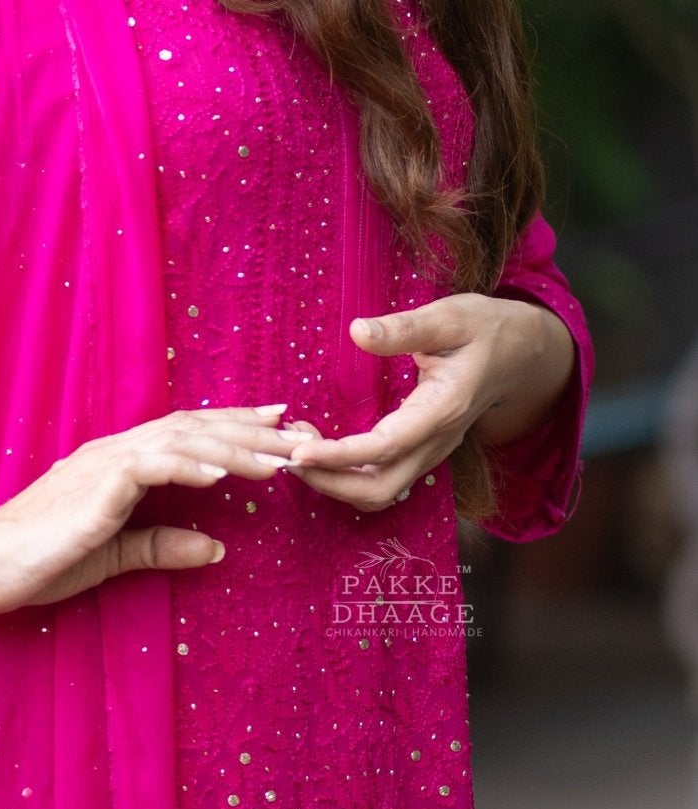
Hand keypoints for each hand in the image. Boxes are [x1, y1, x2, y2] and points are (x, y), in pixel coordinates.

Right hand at [0, 405, 302, 613]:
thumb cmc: (41, 559)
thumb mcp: (115, 555)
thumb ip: (162, 545)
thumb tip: (217, 547)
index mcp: (120, 464)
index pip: (187, 435)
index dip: (235, 427)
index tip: (278, 426)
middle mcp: (116, 453)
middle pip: (195, 429)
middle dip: (250, 431)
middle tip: (299, 432)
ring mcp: (105, 465)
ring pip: (182, 442)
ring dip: (233, 448)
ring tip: (277, 459)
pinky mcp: (95, 488)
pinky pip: (150, 467)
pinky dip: (188, 467)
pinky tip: (222, 476)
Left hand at [278, 293, 576, 513]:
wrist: (523, 353)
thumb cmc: (486, 328)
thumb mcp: (450, 316)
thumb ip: (405, 328)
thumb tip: (357, 332)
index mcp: (443, 410)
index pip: (386, 448)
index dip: (340, 456)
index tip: (298, 453)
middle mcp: (437, 442)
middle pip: (381, 489)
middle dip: (329, 481)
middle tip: (285, 454)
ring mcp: (432, 451)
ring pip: (381, 492)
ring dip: (336, 483)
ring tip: (296, 452)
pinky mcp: (423, 450)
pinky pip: (384, 479)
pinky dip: (349, 475)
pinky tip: (320, 449)